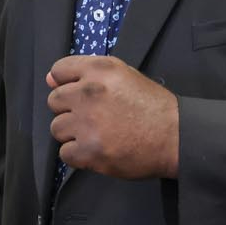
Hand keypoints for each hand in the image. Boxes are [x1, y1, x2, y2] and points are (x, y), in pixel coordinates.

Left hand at [46, 55, 178, 178]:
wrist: (176, 137)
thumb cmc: (152, 106)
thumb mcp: (124, 77)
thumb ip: (87, 75)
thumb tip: (50, 79)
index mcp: (99, 70)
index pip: (59, 70)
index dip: (66, 83)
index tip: (79, 94)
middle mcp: (89, 93)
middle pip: (54, 100)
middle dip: (70, 110)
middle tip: (93, 118)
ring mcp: (86, 123)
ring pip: (56, 128)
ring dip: (72, 133)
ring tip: (96, 135)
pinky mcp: (88, 150)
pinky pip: (64, 153)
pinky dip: (78, 155)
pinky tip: (96, 150)